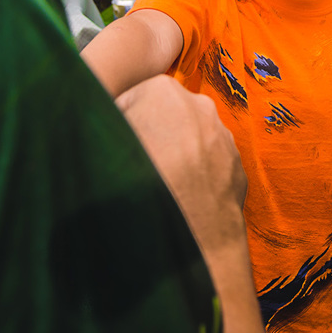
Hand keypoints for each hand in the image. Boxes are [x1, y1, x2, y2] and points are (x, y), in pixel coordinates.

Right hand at [116, 75, 247, 252]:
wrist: (186, 242)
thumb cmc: (138, 189)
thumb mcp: (102, 147)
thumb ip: (102, 125)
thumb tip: (94, 119)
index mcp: (163, 91)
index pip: (130, 100)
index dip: (117, 126)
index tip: (112, 149)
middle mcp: (200, 105)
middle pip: (165, 117)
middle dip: (151, 136)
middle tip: (134, 168)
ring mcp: (224, 137)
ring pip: (191, 140)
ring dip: (176, 156)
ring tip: (158, 187)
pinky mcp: (238, 166)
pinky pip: (210, 165)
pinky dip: (197, 177)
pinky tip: (181, 199)